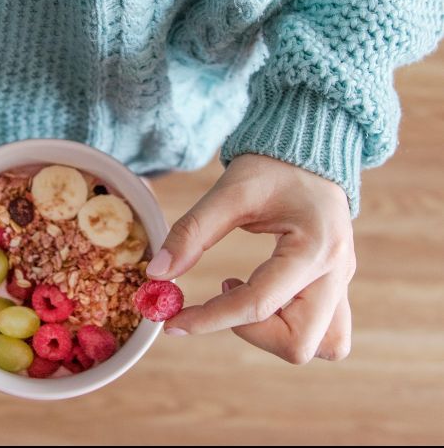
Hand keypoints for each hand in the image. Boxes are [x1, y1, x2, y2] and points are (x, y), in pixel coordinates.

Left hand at [146, 154, 355, 363]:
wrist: (309, 152)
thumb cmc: (271, 168)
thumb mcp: (229, 192)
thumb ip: (192, 232)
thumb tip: (157, 274)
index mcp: (314, 247)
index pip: (258, 304)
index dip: (209, 319)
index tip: (172, 323)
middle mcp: (337, 272)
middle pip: (299, 343)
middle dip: (250, 333)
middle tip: (221, 297)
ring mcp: (342, 283)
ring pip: (323, 346)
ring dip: (276, 335)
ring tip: (246, 295)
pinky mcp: (337, 287)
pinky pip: (326, 334)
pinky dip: (291, 329)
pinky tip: (264, 297)